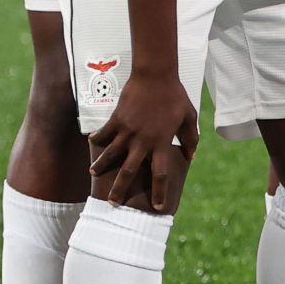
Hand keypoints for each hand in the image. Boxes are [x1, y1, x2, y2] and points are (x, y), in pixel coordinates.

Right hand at [88, 70, 198, 209]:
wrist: (155, 76)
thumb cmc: (175, 97)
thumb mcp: (189, 117)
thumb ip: (190, 138)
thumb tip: (191, 157)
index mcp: (162, 142)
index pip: (160, 174)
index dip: (160, 192)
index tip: (158, 207)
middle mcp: (142, 141)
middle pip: (128, 171)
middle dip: (120, 189)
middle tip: (113, 203)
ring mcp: (127, 131)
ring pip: (111, 155)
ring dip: (101, 167)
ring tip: (94, 176)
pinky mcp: (116, 120)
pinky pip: (104, 134)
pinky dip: (97, 140)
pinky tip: (92, 144)